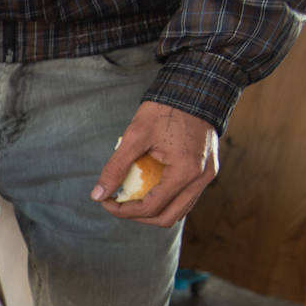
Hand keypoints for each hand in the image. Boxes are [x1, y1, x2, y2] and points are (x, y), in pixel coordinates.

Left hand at [91, 101, 218, 227]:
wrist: (196, 87)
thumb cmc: (164, 108)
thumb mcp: (135, 135)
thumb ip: (116, 166)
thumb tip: (97, 195)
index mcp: (186, 172)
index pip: (151, 207)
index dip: (124, 211)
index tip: (105, 202)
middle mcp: (201, 179)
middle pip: (167, 218)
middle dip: (138, 216)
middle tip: (117, 205)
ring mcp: (207, 176)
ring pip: (179, 211)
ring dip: (154, 211)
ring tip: (131, 199)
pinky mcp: (207, 170)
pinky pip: (186, 197)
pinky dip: (166, 199)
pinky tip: (148, 189)